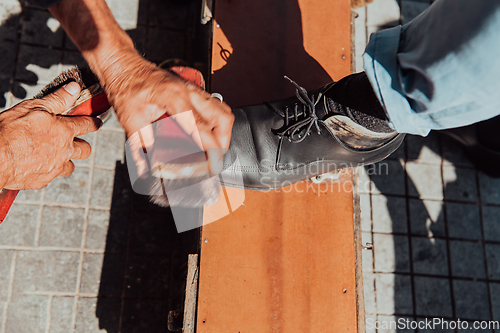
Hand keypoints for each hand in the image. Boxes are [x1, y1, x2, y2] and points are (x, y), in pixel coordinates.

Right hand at [0, 82, 101, 189]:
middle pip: (85, 149)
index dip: (93, 122)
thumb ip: (57, 99)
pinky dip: (48, 169)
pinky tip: (37, 163)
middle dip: (81, 144)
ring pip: (70, 165)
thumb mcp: (34, 107)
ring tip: (54, 153)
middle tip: (72, 139)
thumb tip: (74, 88)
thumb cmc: (11, 130)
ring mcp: (55, 167)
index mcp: (65, 131)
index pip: (88, 125)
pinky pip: (53, 175)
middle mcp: (65, 151)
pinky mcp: (43, 180)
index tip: (96, 122)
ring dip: (66, 159)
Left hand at [102, 53, 233, 174]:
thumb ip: (140, 145)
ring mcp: (194, 90)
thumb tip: (145, 168)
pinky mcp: (194, 91)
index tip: (214, 163)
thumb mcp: (130, 119)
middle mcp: (190, 92)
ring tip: (214, 148)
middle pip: (222, 117)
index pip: (201, 127)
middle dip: (223, 142)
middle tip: (215, 158)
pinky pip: (216, 106)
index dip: (211, 147)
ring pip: (223, 111)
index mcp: (175, 98)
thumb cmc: (127, 87)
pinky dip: (217, 123)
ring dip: (223, 132)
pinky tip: (208, 134)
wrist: (125, 66)